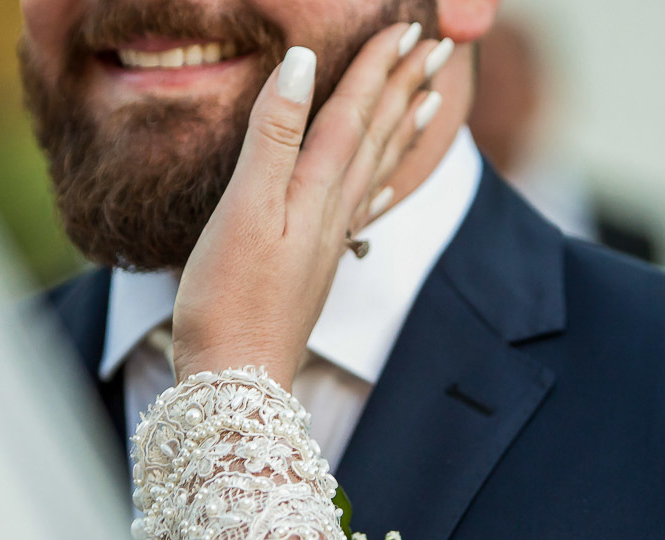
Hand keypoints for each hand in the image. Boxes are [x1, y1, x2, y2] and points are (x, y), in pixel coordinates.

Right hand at [172, 23, 446, 388]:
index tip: (404, 27)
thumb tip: (300, 63)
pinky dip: (380, 187)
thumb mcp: (244, 210)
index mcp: (314, 193)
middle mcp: (330, 214)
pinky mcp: (315, 270)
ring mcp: (326, 244)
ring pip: (375, 172)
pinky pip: (361, 211)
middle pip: (376, 138)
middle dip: (404, 88)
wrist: (237, 379)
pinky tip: (385, 185)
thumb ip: (272, 136)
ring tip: (430, 100)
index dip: (377, 67)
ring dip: (402, 131)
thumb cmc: (229, 300)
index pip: (353, 115)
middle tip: (434, 48)